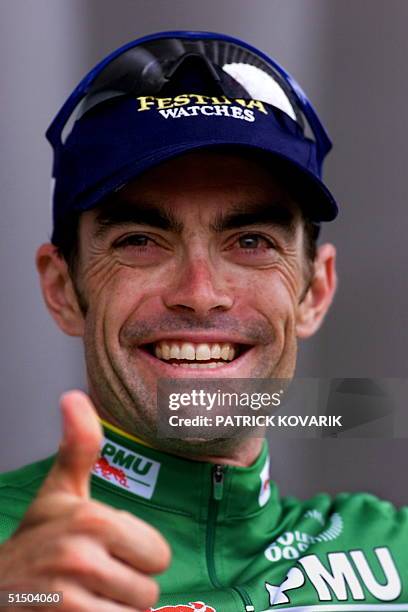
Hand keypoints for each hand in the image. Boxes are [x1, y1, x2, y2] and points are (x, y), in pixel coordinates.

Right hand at [0, 391, 170, 610]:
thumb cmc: (36, 538)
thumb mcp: (59, 491)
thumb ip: (78, 446)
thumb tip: (73, 395)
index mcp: (93, 520)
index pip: (159, 555)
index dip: (137, 557)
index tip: (107, 552)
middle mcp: (82, 558)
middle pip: (149, 591)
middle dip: (126, 590)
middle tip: (93, 581)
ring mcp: (70, 600)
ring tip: (84, 600)